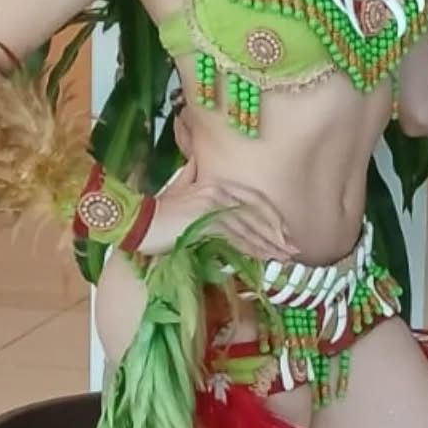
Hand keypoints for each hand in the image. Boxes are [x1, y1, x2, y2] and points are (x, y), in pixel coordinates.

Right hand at [138, 161, 297, 260]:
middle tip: (292, 250)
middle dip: (277, 234)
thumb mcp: (182, 191)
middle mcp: (220, 191)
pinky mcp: (206, 220)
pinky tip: (263, 258)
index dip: (272, 218)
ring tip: (283, 258)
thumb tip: (199, 168)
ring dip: (269, 244)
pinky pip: (236, 237)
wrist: (135, 221)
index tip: (284, 233)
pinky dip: (252, 248)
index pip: (255, 201)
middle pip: (257, 214)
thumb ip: (196, 181)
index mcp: (219, 185)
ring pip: (249, 228)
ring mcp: (214, 205)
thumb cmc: (157, 211)